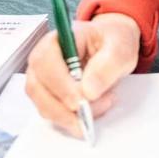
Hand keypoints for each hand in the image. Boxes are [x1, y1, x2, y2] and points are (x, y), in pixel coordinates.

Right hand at [24, 12, 139, 137]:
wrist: (112, 47)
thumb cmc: (113, 42)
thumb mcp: (120, 49)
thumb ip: (107, 67)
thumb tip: (88, 92)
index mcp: (58, 39)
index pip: (45, 62)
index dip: (60, 85)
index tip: (79, 102)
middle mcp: (43, 58)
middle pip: (37, 87)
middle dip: (62, 108)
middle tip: (87, 116)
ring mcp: (42, 77)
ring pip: (43, 104)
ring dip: (68, 116)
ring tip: (100, 105)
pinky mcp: (48, 94)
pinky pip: (52, 112)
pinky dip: (70, 118)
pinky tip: (92, 109)